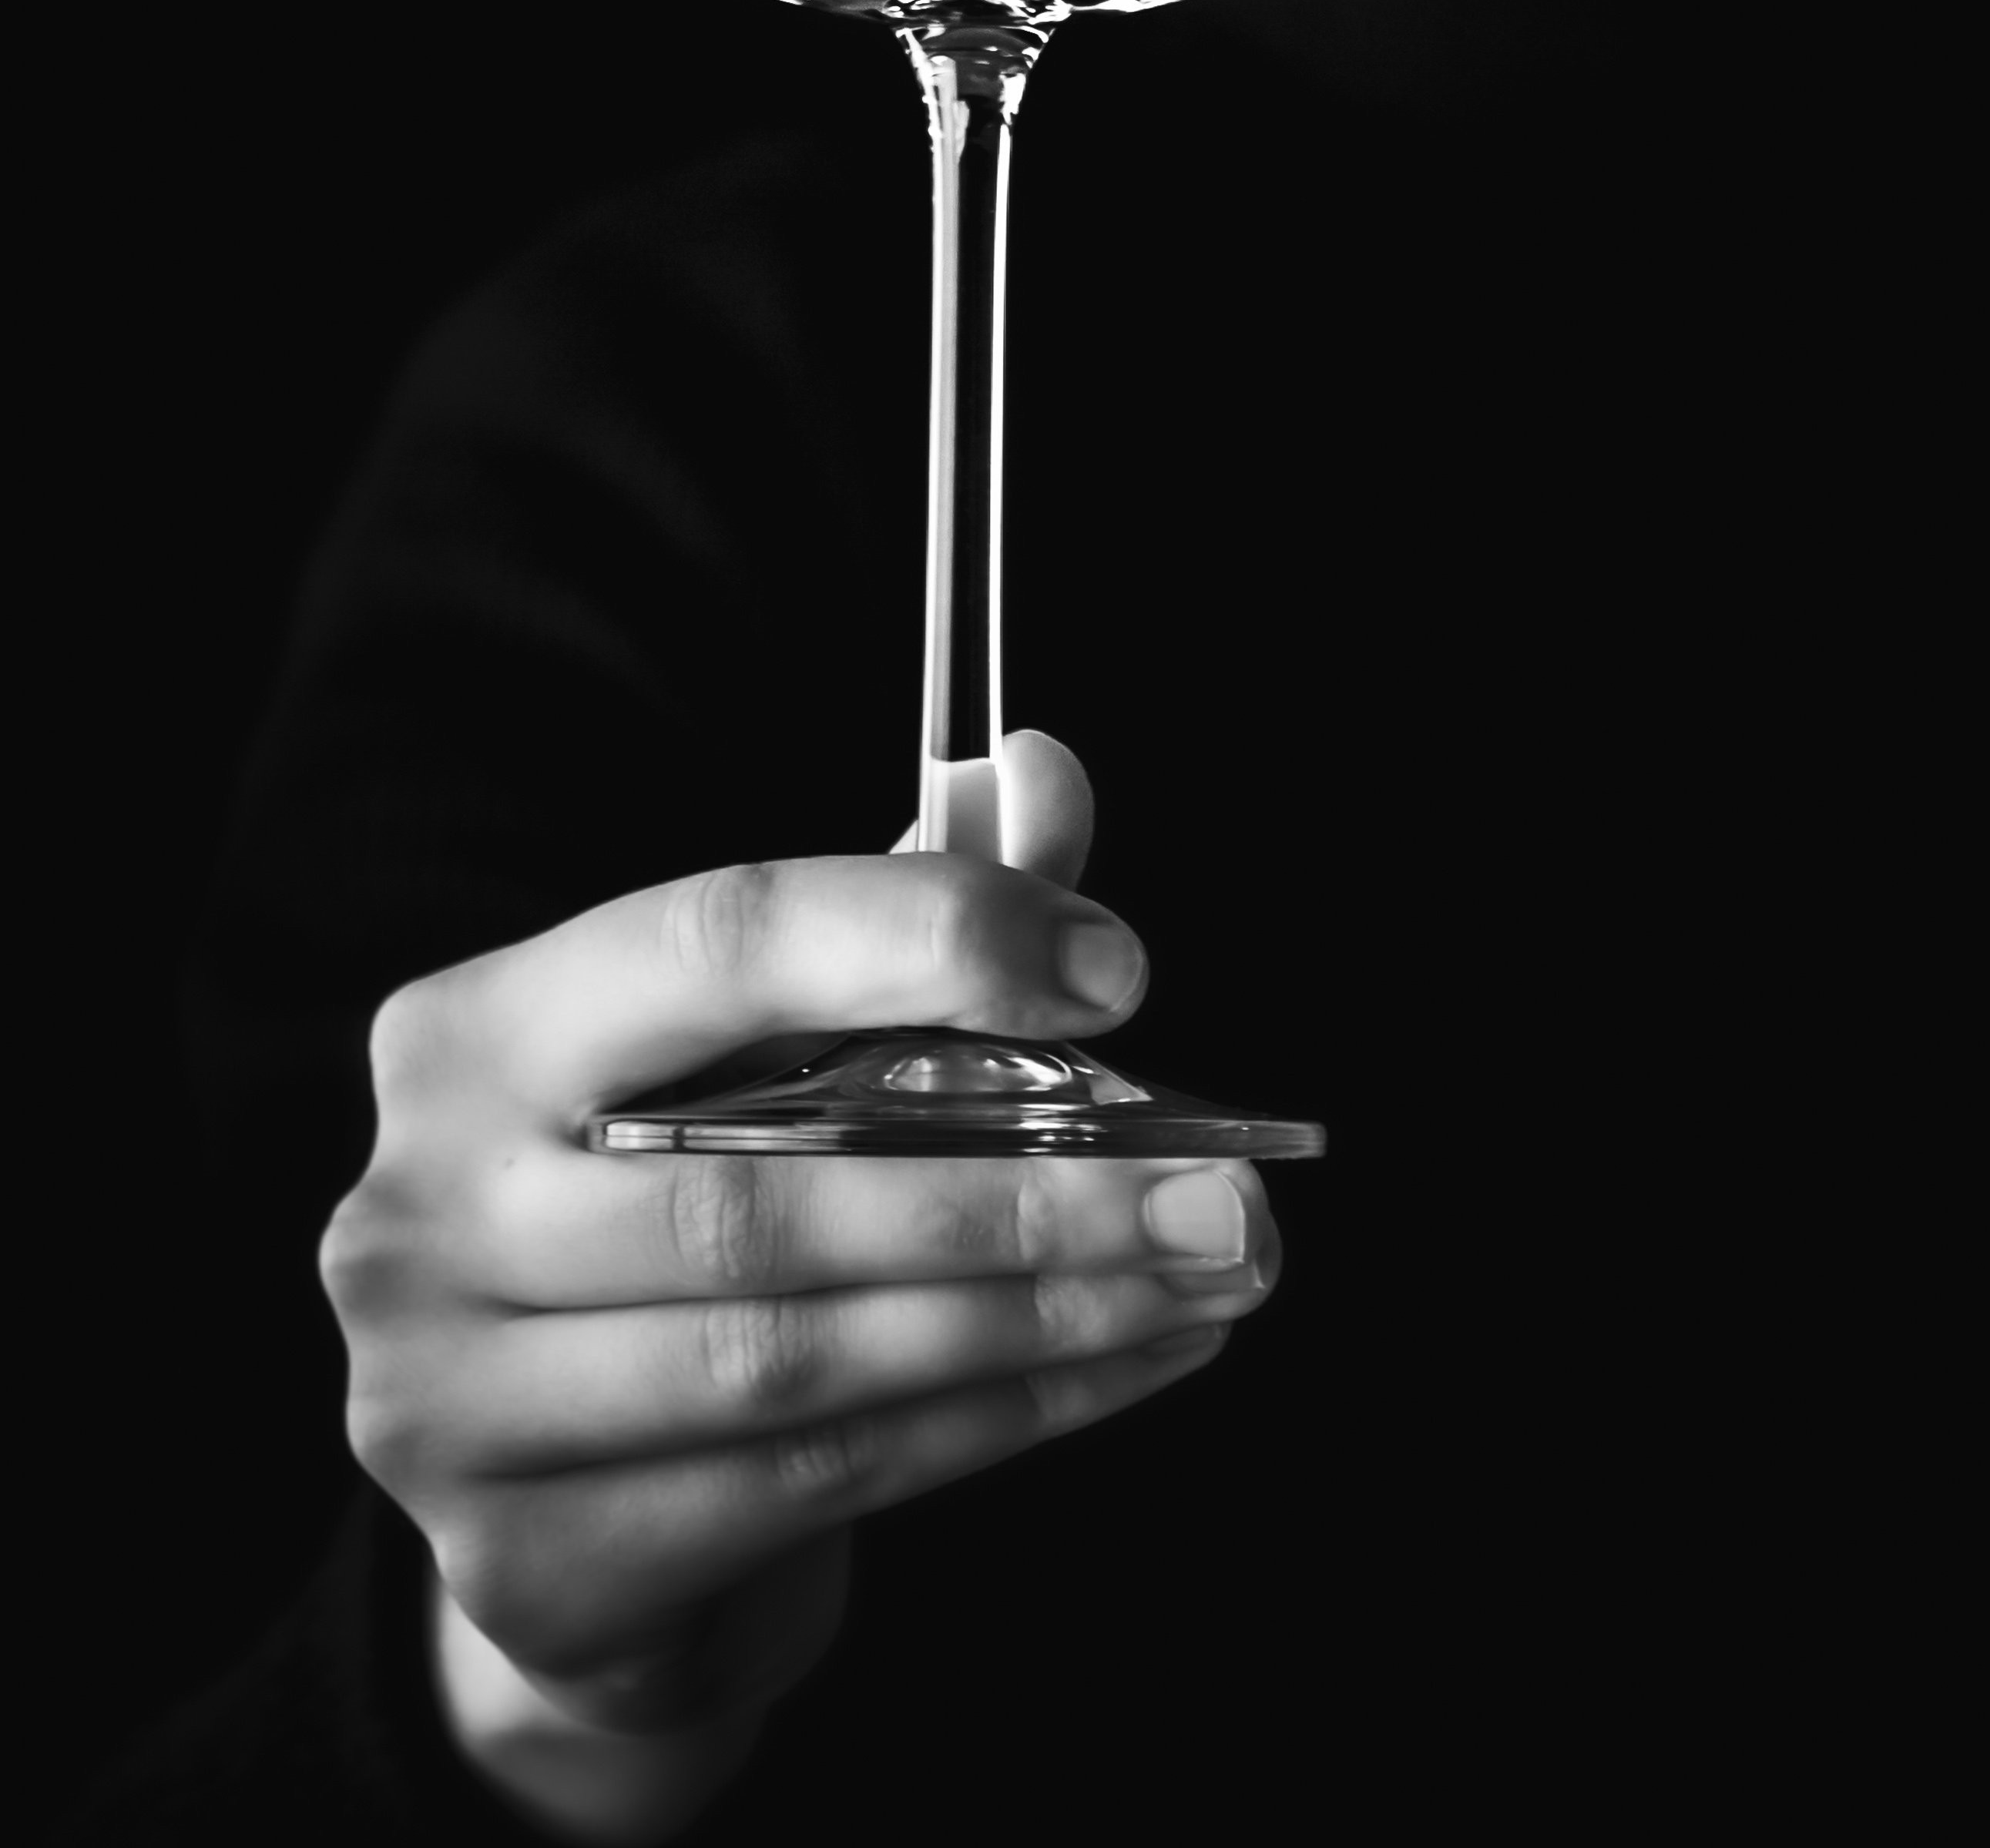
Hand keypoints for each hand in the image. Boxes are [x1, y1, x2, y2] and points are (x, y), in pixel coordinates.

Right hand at [322, 732, 1275, 1783]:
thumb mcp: (771, 1043)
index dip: (920, 938)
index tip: (1114, 973)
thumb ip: (906, 904)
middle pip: (766, 1189)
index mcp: (477, 1028)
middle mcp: (420, 1210)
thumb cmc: (692, 1204)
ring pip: (796, 1356)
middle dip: (1029, 1193)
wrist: (573, 1506)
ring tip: (1207, 1279)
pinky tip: (1120, 1367)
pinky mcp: (523, 1564)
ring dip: (1037, 1317)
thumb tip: (1045, 769)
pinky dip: (990, 1422)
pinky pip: (806, 1483)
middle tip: (1224, 1190)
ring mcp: (443, 1404)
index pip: (714, 938)